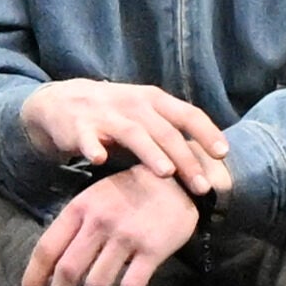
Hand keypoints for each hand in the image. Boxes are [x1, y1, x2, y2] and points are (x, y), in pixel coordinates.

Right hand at [20, 80, 233, 198]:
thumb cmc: (114, 114)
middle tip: (201, 185)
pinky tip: (98, 160)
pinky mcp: (80, 127)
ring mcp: (106, 114)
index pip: (187, 114)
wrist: (64, 101)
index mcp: (154, 100)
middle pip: (165, 131)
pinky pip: (87, 139)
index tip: (222, 155)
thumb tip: (206, 162)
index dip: (206, 132)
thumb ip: (169, 133)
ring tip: (166, 173)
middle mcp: (133, 104)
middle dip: (185, 158)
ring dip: (151, 153)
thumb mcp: (145, 115)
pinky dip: (93, 147)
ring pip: (133, 133)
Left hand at [20, 167, 202, 285]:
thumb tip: (51, 263)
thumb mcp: (95, 196)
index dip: (34, 276)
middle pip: (68, 271)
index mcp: (79, 209)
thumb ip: (75, 224)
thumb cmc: (129, 191)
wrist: (176, 180)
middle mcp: (99, 223)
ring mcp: (126, 237)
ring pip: (97, 284)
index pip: (47, 248)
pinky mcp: (152, 250)